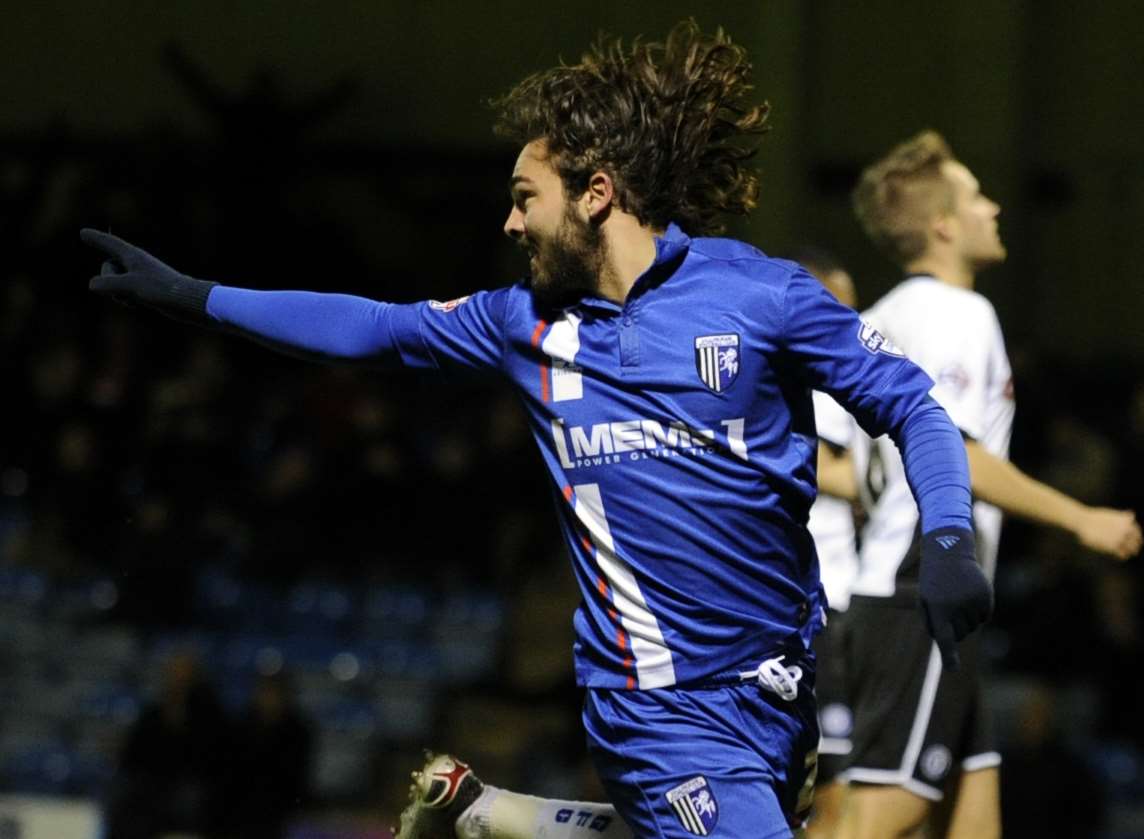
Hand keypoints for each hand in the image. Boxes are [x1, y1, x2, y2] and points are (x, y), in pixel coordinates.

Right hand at [81, 228, 215, 321]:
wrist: (190, 302)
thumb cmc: (162, 290)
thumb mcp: (130, 286)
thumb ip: (108, 283)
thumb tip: (92, 285)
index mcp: (133, 255)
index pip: (109, 243)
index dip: (96, 239)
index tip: (83, 232)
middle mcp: (137, 263)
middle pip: (107, 268)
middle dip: (109, 281)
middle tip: (127, 290)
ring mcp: (142, 276)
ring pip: (115, 282)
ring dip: (118, 294)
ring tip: (136, 299)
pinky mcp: (147, 289)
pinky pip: (125, 292)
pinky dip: (127, 299)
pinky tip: (140, 304)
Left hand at [918, 527, 992, 670]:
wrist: (949, 553)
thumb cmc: (933, 582)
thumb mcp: (925, 601)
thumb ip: (933, 624)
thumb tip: (948, 645)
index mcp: (938, 608)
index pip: (945, 638)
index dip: (949, 656)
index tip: (953, 670)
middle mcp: (957, 607)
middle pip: (960, 635)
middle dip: (954, 627)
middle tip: (947, 606)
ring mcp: (974, 602)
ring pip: (973, 627)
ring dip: (965, 618)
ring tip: (956, 597)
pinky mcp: (986, 597)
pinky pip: (984, 617)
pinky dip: (977, 612)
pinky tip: (969, 595)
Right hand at [1074, 507, 1142, 559]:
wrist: (1084, 521)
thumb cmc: (1095, 517)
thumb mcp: (1111, 513)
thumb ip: (1122, 516)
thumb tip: (1132, 514)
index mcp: (1127, 521)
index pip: (1137, 532)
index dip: (1137, 537)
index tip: (1136, 540)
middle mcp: (1126, 530)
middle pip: (1137, 542)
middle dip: (1135, 545)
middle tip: (1133, 549)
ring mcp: (1120, 538)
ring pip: (1132, 549)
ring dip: (1130, 551)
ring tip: (1127, 553)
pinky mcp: (1113, 547)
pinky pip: (1123, 555)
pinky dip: (1123, 556)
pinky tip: (1120, 556)